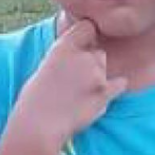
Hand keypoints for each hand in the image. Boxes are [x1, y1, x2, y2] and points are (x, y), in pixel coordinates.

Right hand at [11, 19, 128, 150]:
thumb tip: (78, 55)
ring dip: (98, 77)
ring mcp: (96, 73)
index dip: (87, 36)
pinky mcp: (104, 92)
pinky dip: (114, 88)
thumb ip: (64, 58)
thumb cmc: (34, 101)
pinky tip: (102, 96)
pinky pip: (119, 84)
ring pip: (104, 68)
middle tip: (76, 80)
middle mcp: (82, 56)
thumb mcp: (45, 68)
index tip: (84, 45)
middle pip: (98, 52)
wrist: (38, 127)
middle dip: (91, 62)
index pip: (87, 27)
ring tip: (80, 95)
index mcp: (63, 47)